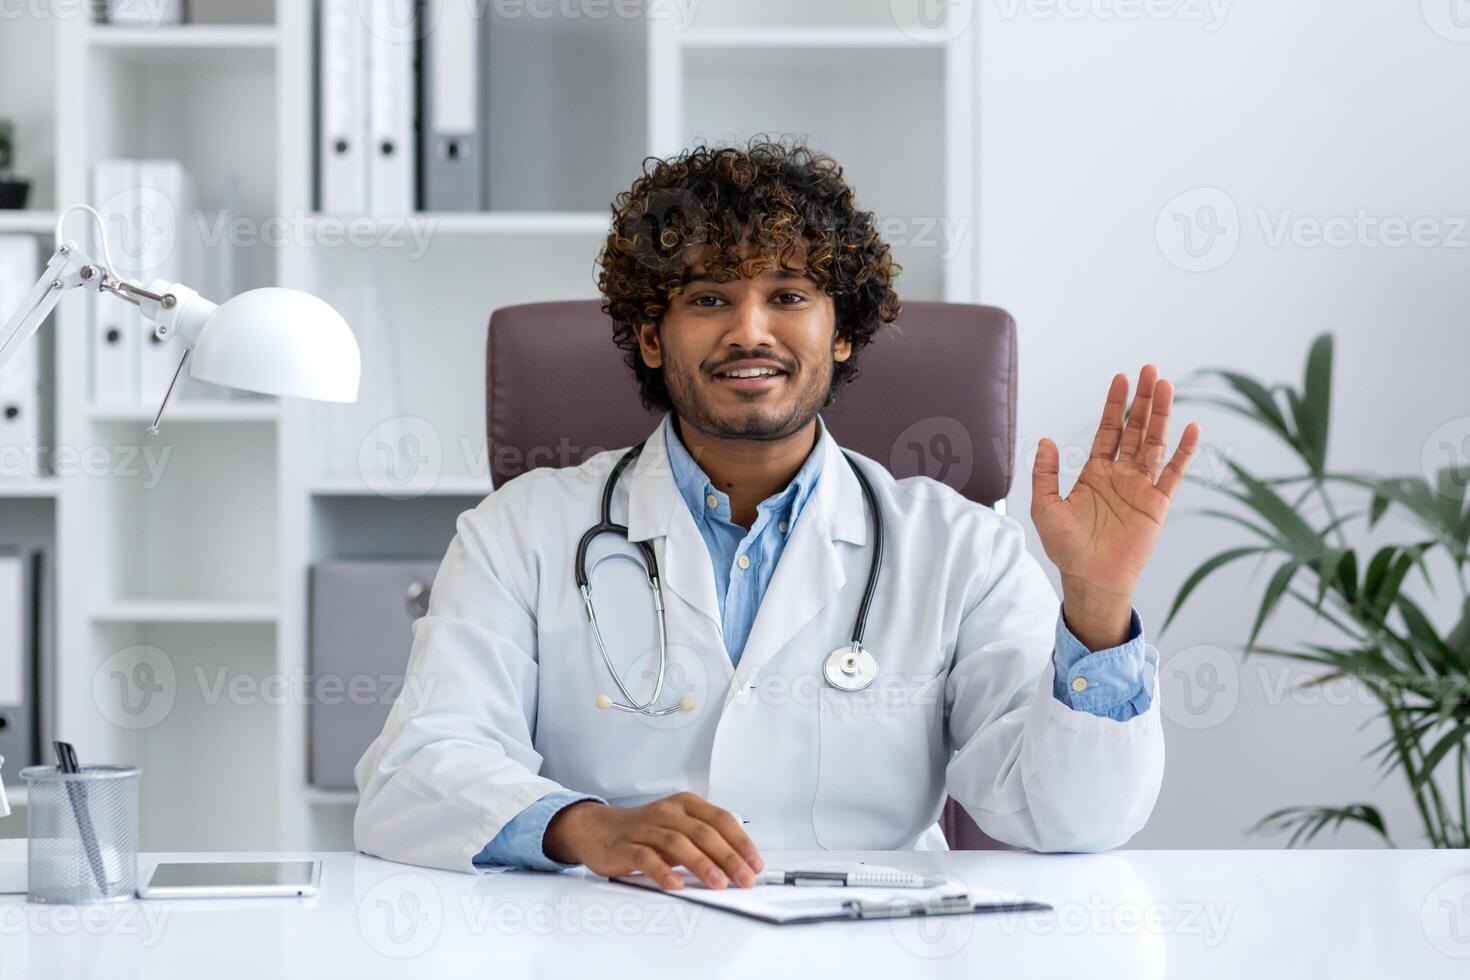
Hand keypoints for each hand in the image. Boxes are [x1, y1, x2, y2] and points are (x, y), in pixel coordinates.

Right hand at [543, 791, 762, 889]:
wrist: (597, 830)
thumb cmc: (645, 832)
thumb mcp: (678, 827)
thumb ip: (704, 840)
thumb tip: (739, 864)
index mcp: (685, 804)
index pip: (720, 820)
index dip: (740, 842)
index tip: (755, 864)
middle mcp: (667, 812)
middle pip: (703, 832)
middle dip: (728, 857)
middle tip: (744, 879)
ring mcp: (645, 828)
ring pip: (678, 843)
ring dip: (701, 864)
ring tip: (718, 884)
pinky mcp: (625, 846)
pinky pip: (646, 857)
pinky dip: (662, 871)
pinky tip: (676, 885)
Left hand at [1031, 365, 1199, 648]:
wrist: (1090, 579)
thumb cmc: (1067, 547)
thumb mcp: (1046, 507)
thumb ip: (1045, 473)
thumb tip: (1046, 440)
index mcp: (1095, 472)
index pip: (1109, 430)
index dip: (1115, 405)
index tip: (1121, 378)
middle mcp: (1121, 475)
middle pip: (1135, 429)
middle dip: (1142, 401)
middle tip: (1149, 371)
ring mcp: (1141, 487)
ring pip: (1154, 443)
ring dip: (1161, 416)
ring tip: (1166, 386)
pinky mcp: (1157, 504)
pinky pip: (1173, 474)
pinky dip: (1183, 452)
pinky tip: (1192, 429)